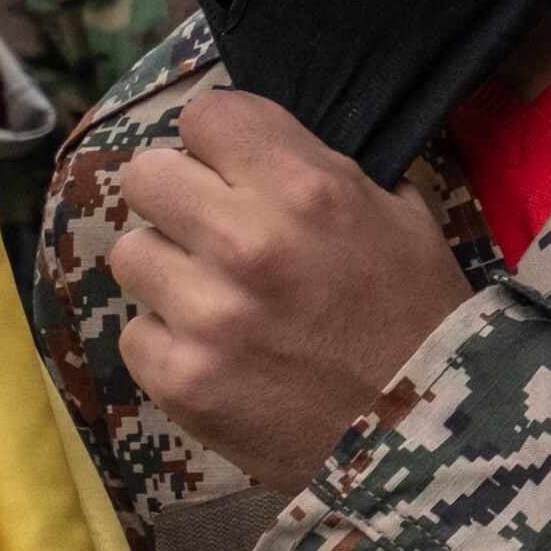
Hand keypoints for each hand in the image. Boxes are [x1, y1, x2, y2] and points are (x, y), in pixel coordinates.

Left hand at [112, 88, 472, 498]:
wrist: (421, 435)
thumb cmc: (418, 317)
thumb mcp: (401, 218)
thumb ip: (324, 174)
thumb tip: (262, 154)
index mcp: (307, 189)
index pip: (208, 115)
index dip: (222, 140)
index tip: (234, 165)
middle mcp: (245, 240)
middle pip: (146, 175)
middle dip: (180, 197)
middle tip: (212, 228)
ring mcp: (203, 313)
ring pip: (130, 253)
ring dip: (169, 270)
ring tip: (215, 296)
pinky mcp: (178, 377)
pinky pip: (136, 332)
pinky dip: (170, 341)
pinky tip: (218, 353)